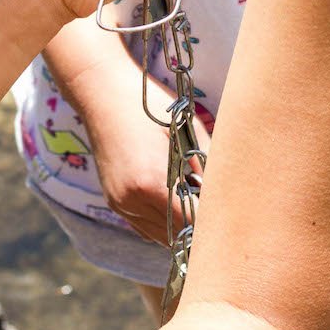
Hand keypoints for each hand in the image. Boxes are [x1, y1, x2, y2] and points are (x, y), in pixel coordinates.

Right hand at [78, 67, 209, 246]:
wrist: (103, 94)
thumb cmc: (150, 106)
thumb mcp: (187, 129)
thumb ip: (206, 163)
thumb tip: (223, 192)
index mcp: (151, 182)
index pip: (188, 223)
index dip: (209, 221)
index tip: (226, 215)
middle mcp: (132, 200)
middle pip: (175, 234)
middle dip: (196, 225)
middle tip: (215, 209)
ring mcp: (120, 203)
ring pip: (159, 235)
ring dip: (179, 226)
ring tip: (195, 201)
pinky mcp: (114, 201)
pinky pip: (144, 226)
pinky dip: (162, 222)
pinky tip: (174, 200)